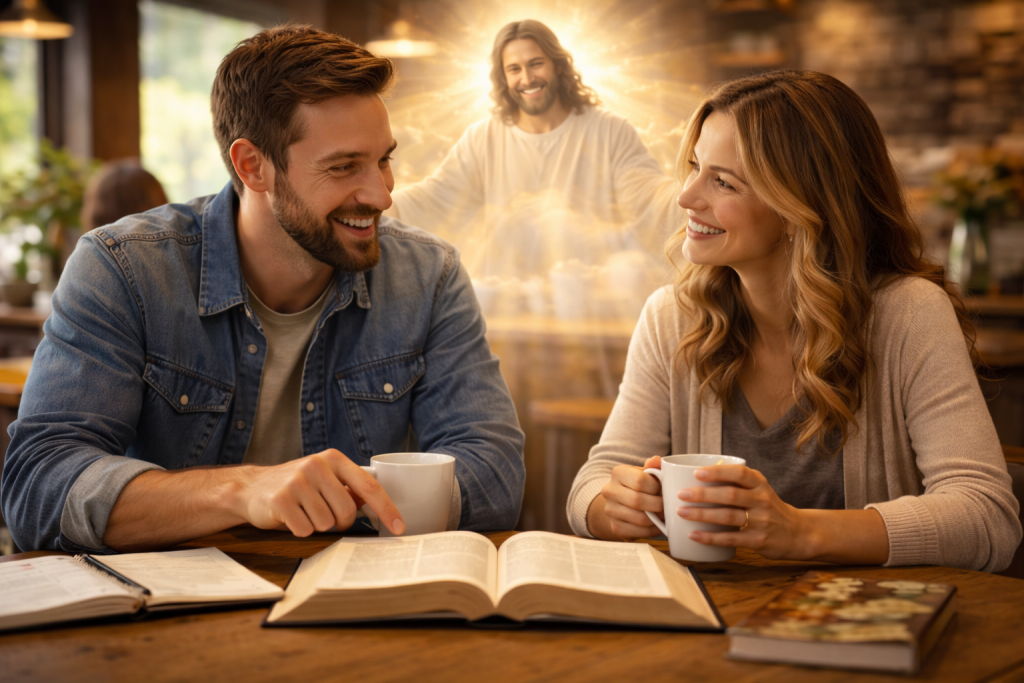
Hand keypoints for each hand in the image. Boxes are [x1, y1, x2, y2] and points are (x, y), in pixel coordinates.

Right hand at [236, 448, 404, 536]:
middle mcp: (316, 465)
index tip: (400, 527)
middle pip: (347, 511)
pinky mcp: (280, 499)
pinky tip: (289, 517)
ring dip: (317, 525)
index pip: (369, 486)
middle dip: (339, 522)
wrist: (251, 488)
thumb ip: (349, 489)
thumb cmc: (295, 486)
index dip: (387, 509)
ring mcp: (297, 481)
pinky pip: (305, 529)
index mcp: (333, 459)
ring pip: (326, 523)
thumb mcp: (324, 479)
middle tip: (323, 515)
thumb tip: (374, 504)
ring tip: (303, 512)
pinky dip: (300, 530)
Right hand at [596, 456, 665, 539]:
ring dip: (657, 519)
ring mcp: (610, 510)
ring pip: (640, 519)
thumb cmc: (641, 485)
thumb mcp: (647, 472)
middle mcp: (609, 490)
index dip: (656, 487)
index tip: (663, 490)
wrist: (622, 502)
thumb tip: (656, 460)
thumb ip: (654, 466)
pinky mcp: (615, 527)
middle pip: (638, 500)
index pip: (640, 480)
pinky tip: (657, 525)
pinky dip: (652, 531)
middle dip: (658, 505)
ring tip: (665, 515)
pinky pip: (638, 532)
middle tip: (668, 506)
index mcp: (618, 473)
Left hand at [676, 464, 811, 559]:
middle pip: (730, 495)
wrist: (798, 533)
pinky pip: (731, 538)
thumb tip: (697, 475)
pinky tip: (694, 535)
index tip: (697, 473)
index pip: (739, 473)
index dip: (718, 472)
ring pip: (728, 516)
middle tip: (681, 494)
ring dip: (702, 515)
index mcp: (759, 483)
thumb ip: (736, 482)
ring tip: (682, 512)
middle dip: (703, 494)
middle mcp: (762, 500)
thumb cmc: (768, 508)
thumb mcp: (759, 489)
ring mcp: (761, 521)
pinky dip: (711, 538)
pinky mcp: (758, 540)